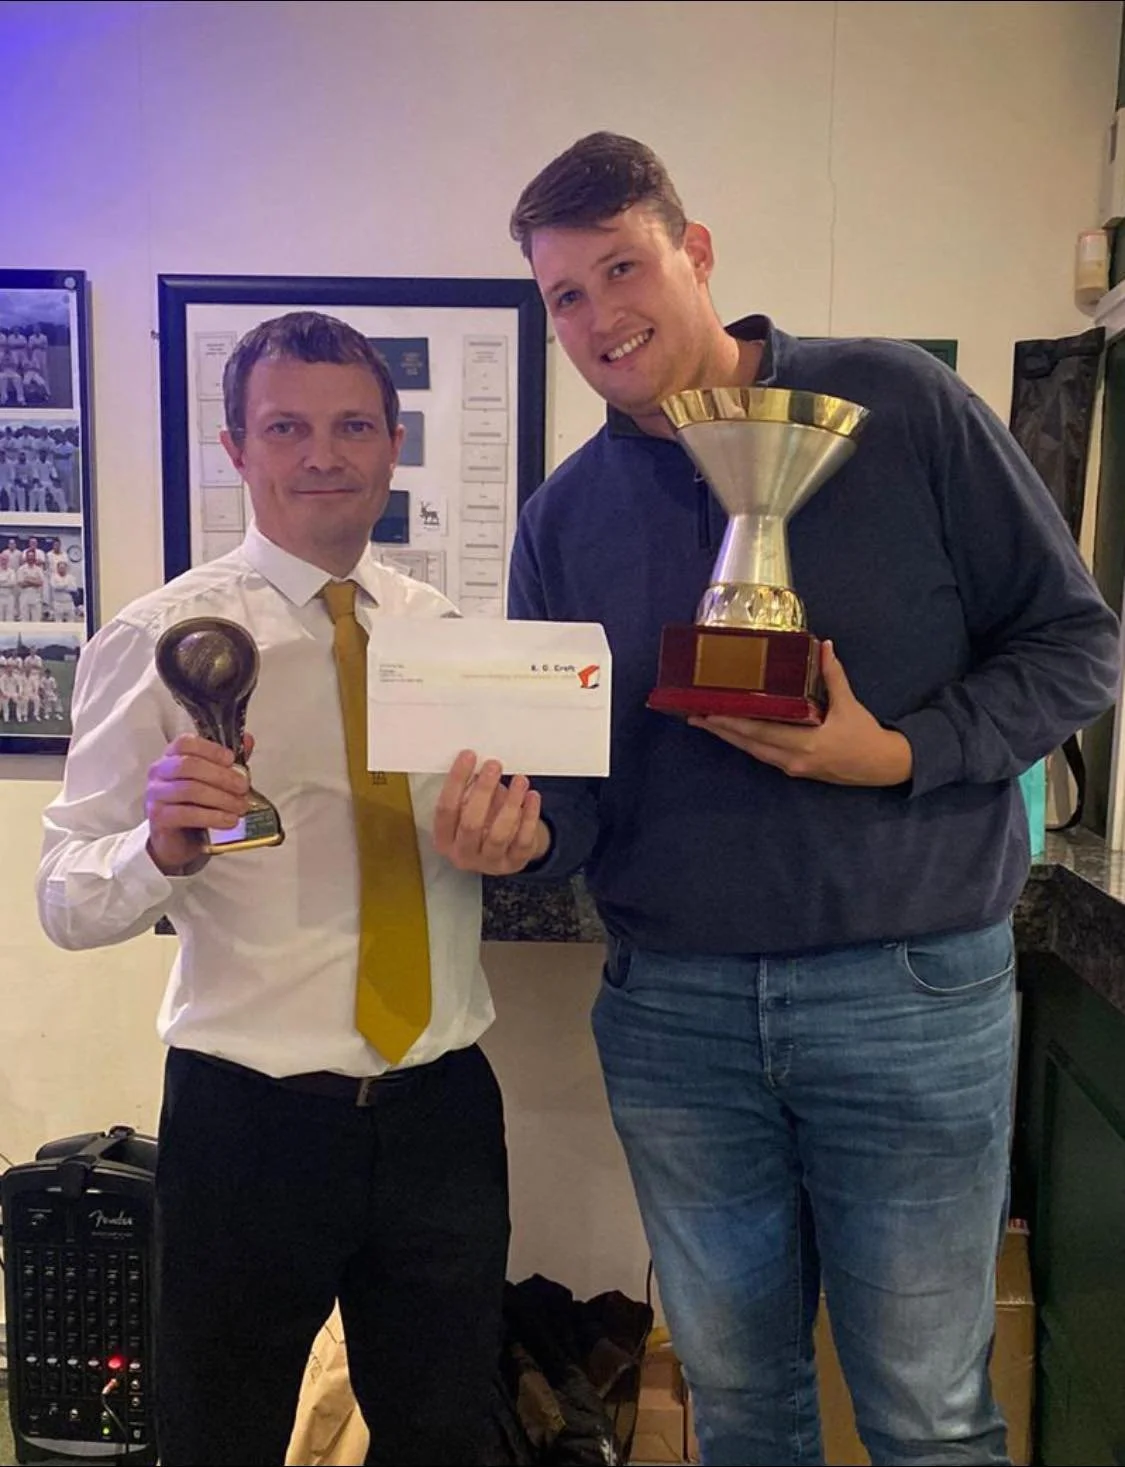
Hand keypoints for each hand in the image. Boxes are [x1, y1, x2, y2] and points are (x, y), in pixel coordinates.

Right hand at [145, 732, 253, 873]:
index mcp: (172, 756)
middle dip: (221, 776)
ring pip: (189, 790)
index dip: (210, 749)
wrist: (178, 839)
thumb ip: (228, 761)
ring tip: (240, 807)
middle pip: (188, 765)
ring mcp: (155, 794)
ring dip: (221, 798)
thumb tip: (247, 740)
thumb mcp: (215, 779)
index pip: (185, 743)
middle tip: (243, 787)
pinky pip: (186, 814)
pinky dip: (212, 817)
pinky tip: (229, 821)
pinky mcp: (158, 817)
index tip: (231, 760)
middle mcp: (159, 771)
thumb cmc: (196, 803)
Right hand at [433, 750, 550, 874]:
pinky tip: (532, 796)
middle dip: (483, 791)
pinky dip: (530, 816)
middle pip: (470, 823)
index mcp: (444, 839)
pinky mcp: (514, 863)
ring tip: (520, 780)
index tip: (468, 756)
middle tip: (494, 766)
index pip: (445, 809)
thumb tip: (478, 763)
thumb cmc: (481, 822)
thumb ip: (470, 790)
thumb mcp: (469, 808)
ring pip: (499, 834)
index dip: (456, 781)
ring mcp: (489, 862)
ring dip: (511, 803)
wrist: (503, 852)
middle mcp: (463, 855)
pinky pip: (523, 839)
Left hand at [689, 641, 912, 786]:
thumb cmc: (864, 735)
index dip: (734, 723)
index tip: (711, 713)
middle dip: (721, 731)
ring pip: (754, 752)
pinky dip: (746, 744)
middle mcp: (794, 759)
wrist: (881, 767)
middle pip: (749, 744)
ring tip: (706, 724)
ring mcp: (792, 767)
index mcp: (807, 742)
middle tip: (694, 717)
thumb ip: (833, 675)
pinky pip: (764, 756)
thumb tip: (824, 645)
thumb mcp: (850, 704)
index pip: (762, 731)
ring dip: (729, 738)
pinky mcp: (794, 770)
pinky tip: (733, 734)